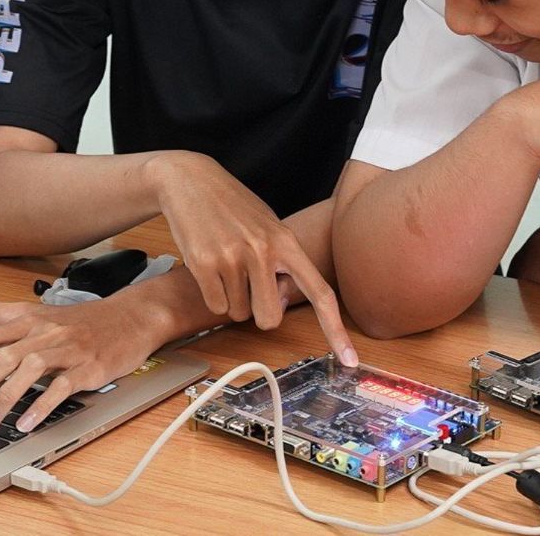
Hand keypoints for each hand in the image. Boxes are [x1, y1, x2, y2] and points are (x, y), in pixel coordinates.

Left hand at [0, 297, 165, 433]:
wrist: (131, 318)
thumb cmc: (81, 321)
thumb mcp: (35, 311)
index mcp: (29, 318)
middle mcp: (46, 331)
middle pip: (2, 356)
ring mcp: (69, 348)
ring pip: (28, 369)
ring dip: (3, 399)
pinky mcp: (90, 366)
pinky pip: (62, 386)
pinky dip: (41, 405)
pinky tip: (26, 423)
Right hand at [148, 151, 355, 363]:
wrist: (190, 181)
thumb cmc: (234, 207)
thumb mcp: (268, 226)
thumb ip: (281, 262)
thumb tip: (280, 302)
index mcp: (286, 242)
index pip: (320, 292)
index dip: (336, 329)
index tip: (349, 358)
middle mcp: (263, 251)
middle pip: (270, 319)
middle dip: (259, 313)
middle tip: (249, 287)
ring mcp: (232, 257)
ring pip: (239, 314)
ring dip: (232, 300)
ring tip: (225, 264)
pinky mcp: (203, 263)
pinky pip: (216, 306)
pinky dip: (213, 296)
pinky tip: (209, 267)